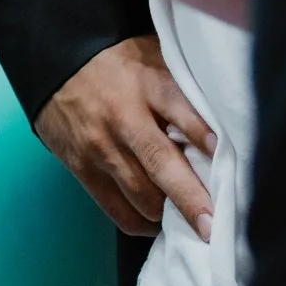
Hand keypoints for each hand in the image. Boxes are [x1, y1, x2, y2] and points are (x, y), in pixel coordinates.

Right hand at [36, 35, 216, 240]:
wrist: (56, 66)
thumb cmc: (117, 65)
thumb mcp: (153, 57)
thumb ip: (184, 86)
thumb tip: (229, 120)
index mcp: (146, 84)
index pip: (178, 108)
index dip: (201, 134)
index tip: (223, 155)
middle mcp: (122, 117)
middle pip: (160, 164)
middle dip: (190, 200)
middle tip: (213, 227)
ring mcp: (100, 146)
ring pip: (140, 195)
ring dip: (169, 215)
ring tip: (191, 223)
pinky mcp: (82, 168)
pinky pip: (117, 209)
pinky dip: (142, 223)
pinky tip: (158, 222)